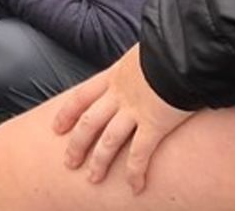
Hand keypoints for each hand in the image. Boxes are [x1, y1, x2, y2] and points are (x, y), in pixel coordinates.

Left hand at [53, 45, 194, 193]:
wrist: (178, 50)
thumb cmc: (165, 48)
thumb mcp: (141, 51)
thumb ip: (137, 63)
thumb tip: (144, 63)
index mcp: (112, 76)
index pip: (80, 96)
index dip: (66, 113)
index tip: (56, 127)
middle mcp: (118, 95)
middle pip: (88, 122)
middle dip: (76, 144)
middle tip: (69, 162)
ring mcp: (134, 110)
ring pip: (108, 140)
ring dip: (99, 161)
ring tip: (92, 178)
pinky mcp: (154, 124)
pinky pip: (140, 152)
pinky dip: (136, 171)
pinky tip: (135, 186)